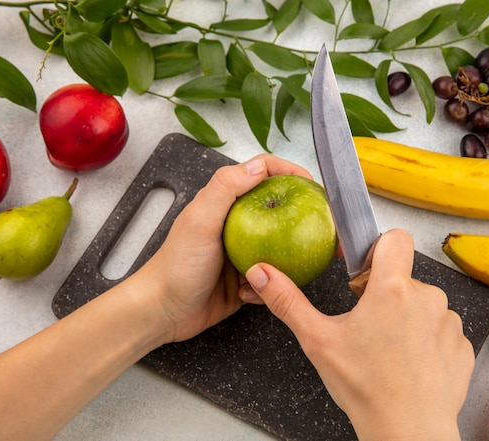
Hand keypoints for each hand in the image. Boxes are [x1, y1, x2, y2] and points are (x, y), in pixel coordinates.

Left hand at [145, 154, 312, 342]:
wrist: (163, 312)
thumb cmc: (176, 266)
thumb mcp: (200, 221)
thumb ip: (225, 189)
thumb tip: (259, 166)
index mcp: (226, 201)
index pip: (264, 174)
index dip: (291, 172)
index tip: (314, 186)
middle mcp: (239, 222)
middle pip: (281, 208)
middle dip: (303, 218)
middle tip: (324, 231)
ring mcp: (245, 251)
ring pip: (283, 247)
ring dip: (286, 261)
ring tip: (288, 270)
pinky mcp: (249, 278)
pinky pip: (273, 278)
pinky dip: (268, 287)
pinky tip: (251, 293)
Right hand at [243, 229, 474, 439]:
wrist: (407, 432)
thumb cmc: (365, 388)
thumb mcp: (317, 340)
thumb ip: (287, 300)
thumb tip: (261, 273)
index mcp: (392, 289)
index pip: (395, 238)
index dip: (377, 250)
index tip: (364, 275)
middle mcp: (427, 298)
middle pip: (403, 277)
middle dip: (385, 293)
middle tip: (367, 326)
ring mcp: (448, 322)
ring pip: (423, 304)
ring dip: (407, 317)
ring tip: (389, 350)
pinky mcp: (461, 346)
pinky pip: (441, 330)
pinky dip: (427, 341)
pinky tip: (409, 363)